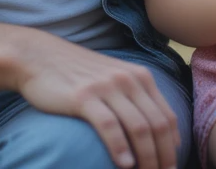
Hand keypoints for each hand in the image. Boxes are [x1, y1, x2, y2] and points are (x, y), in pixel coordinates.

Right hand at [13, 32, 180, 168]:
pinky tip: (125, 165)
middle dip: (163, 155)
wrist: (42, 57)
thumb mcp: (115, 79)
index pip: (167, 115)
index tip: (172, 165)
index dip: (172, 145)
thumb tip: (153, 132)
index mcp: (140, 77)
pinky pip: (109, 125)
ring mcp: (107, 87)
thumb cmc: (80, 74)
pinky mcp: (84, 97)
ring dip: (147, 157)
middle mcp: (129, 80)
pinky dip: (120, 148)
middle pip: (157, 124)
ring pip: (138, 127)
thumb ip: (134, 98)